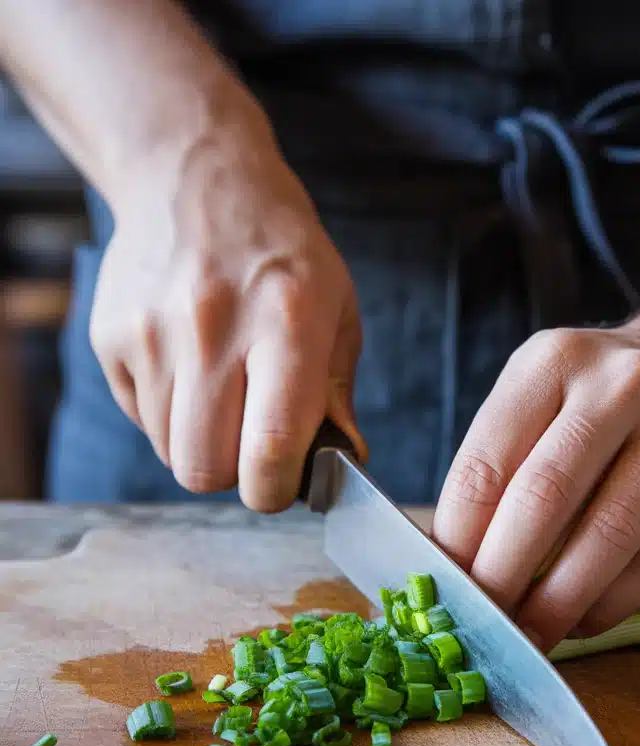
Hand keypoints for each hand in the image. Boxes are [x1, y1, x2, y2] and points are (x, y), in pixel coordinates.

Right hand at [89, 111, 363, 511]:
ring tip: (223, 393)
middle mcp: (212, 327)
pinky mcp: (111, 336)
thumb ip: (337, 394)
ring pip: (169, 451)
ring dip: (201, 443)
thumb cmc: (282, 253)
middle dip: (233, 474)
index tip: (283, 483)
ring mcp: (153, 331)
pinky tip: (190, 369)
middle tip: (252, 444)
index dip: (275, 488)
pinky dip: (169, 414)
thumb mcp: (337, 310)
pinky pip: (141, 419)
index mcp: (286, 323)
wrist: (197, 178)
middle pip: (204, 467)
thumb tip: (342, 463)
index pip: (271, 448)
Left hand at [432, 319, 639, 650]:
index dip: (458, 541)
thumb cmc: (604, 401)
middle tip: (485, 627)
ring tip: (533, 636)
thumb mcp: (543, 397)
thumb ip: (500, 466)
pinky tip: (586, 621)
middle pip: (544, 498)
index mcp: (551, 363)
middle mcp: (619, 385)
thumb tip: (454, 565)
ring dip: (561, 601)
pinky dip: (615, 601)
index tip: (446, 590)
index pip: (485, 465)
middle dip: (504, 577)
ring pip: (610, 534)